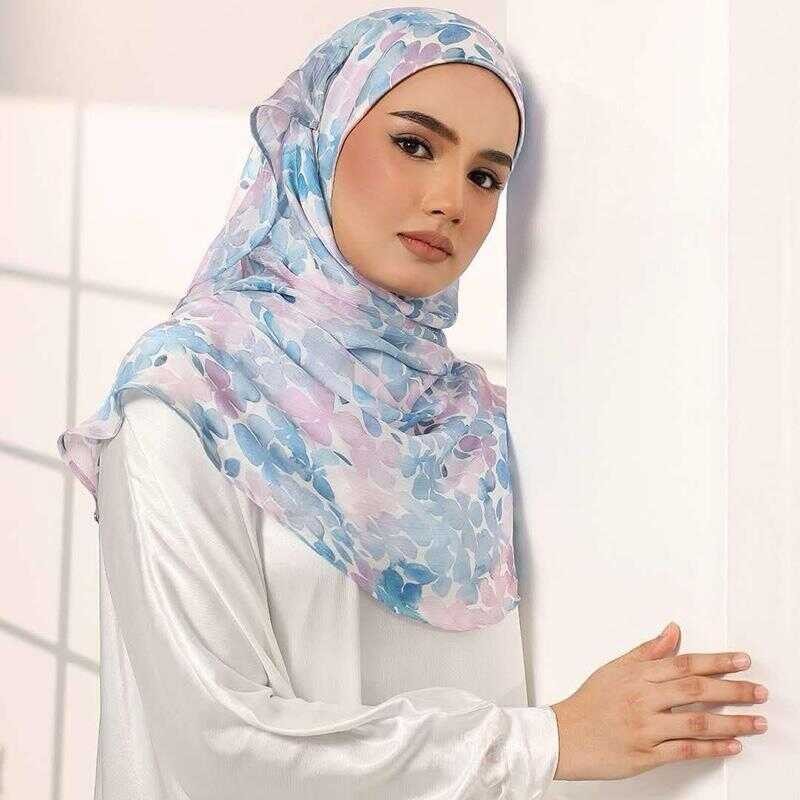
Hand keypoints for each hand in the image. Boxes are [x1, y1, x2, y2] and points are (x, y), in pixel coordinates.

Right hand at [550, 621, 768, 780]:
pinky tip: (732, 745)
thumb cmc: (589, 703)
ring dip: (732, 722)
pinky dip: (713, 749)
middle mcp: (642, 699)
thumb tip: (672, 631)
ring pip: (696, 722)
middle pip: (695, 690)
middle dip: (733, 690)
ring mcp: (645, 728)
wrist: (563, 736)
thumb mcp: (615, 669)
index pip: (684, 664)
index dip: (716, 661)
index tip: (742, 661)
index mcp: (636, 675)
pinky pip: (686, 750)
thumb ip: (647, 651)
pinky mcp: (646, 755)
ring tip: (757, 720)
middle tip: (759, 691)